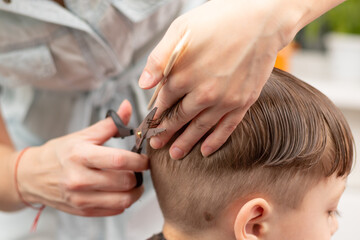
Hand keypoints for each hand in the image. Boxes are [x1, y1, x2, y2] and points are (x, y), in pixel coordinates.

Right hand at [16, 100, 147, 216]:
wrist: (32, 176)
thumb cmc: (60, 153)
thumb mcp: (83, 135)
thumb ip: (110, 124)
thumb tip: (128, 106)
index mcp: (81, 155)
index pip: (119, 160)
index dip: (139, 161)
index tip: (145, 160)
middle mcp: (79, 179)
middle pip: (124, 181)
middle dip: (138, 175)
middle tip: (139, 170)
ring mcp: (80, 198)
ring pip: (123, 200)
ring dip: (135, 192)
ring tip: (134, 182)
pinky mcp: (82, 210)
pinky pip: (114, 210)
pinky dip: (123, 202)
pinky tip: (120, 191)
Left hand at [139, 0, 299, 158]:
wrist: (262, 19)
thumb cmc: (219, 20)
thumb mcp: (180, 29)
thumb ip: (159, 58)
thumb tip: (143, 84)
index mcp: (183, 76)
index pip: (163, 101)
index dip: (154, 113)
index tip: (149, 124)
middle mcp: (202, 93)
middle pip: (178, 119)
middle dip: (164, 133)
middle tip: (156, 145)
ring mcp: (224, 100)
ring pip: (199, 128)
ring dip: (185, 142)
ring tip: (175, 155)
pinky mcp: (243, 102)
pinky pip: (227, 128)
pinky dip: (215, 141)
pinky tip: (206, 151)